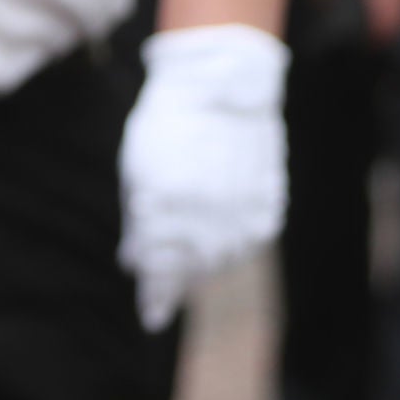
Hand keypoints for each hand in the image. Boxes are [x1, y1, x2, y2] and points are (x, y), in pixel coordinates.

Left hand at [116, 24, 287, 329]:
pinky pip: (249, 239)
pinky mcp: (266, 202)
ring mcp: (240, 209)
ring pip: (223, 259)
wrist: (220, 83)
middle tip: (167, 289)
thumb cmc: (168, 122)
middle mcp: (205, 212)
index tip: (151, 317)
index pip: (162, 270)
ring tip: (192, 261)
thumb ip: (137, 220)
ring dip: (204, 265)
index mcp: (165, 204)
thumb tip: (133, 262)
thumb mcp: (138, 167)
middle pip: (192, 269)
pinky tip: (220, 239)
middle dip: (177, 281)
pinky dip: (233, 245)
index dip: (156, 296)